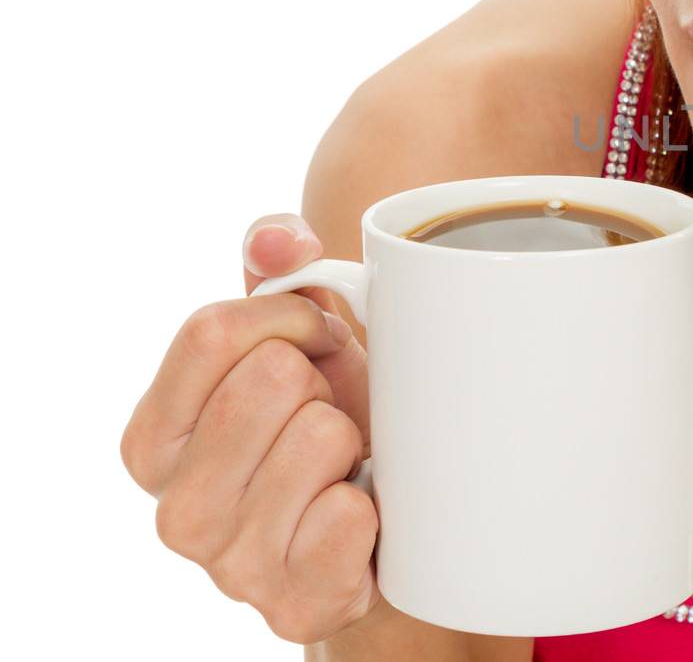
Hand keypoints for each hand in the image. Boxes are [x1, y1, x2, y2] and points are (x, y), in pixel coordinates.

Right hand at [121, 214, 378, 643]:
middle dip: (325, 382)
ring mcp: (229, 566)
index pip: (211, 329)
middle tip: (333, 417)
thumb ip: (276, 270)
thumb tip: (280, 238)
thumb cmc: (331, 421)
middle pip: (272, 377)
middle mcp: (174, 508)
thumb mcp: (297, 339)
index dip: (288, 319)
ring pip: (320, 436)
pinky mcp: (294, 605)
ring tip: (344, 468)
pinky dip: (375, 505)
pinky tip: (361, 517)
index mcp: (153, 438)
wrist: (389, 528)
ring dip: (351, 441)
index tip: (316, 342)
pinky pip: (349, 515)